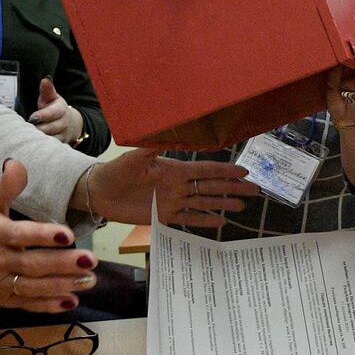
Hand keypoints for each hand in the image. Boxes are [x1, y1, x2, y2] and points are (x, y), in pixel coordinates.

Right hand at [0, 158, 96, 313]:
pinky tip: (71, 301)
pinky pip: (28, 304)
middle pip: (31, 265)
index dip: (43, 236)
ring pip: (33, 288)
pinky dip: (49, 305)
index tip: (67, 235)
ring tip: (89, 279)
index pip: (19, 235)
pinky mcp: (3, 300)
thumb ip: (5, 187)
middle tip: (90, 260)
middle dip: (62, 264)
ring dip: (62, 285)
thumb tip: (15, 163)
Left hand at [29, 77, 83, 143]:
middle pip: (50, 128)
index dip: (43, 116)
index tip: (32, 117)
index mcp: (61, 109)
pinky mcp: (60, 145)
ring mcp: (62, 135)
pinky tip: (32, 145)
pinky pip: (50, 148)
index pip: (53, 113)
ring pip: (51, 139)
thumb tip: (45, 79)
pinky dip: (42, 147)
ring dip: (39, 139)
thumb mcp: (52, 98)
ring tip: (28, 137)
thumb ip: (47, 90)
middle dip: (38, 129)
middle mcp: (64, 123)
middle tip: (26, 129)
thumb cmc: (55, 109)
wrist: (71, 124)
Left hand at [84, 149, 257, 228]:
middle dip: (233, 188)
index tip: (244, 172)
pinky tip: (221, 223)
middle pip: (211, 187)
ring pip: (204, 202)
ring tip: (243, 207)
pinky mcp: (164, 217)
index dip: (224, 171)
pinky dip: (205, 221)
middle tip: (255, 191)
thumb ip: (153, 146)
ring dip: (224, 204)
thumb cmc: (115, 171)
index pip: (205, 170)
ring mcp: (173, 201)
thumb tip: (169, 131)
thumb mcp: (134, 157)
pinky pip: (189, 219)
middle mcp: (177, 185)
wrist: (99, 193)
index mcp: (173, 169)